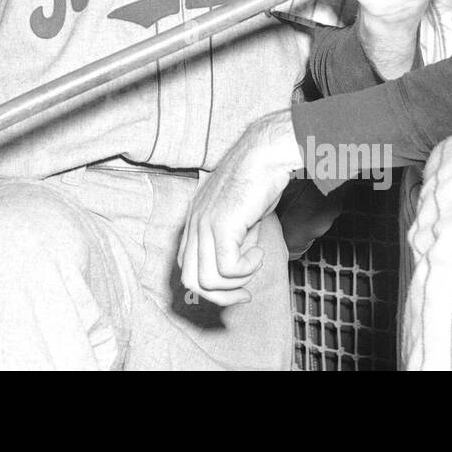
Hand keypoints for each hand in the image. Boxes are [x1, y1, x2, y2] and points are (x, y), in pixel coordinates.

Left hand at [179, 111, 300, 306]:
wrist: (264, 156)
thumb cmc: (258, 182)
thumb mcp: (241, 220)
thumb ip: (233, 243)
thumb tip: (238, 272)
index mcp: (194, 223)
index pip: (186, 268)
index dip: (211, 287)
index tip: (239, 290)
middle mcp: (193, 225)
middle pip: (190, 280)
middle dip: (220, 296)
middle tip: (245, 293)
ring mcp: (204, 224)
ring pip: (207, 280)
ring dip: (236, 283)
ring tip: (254, 264)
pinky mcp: (221, 225)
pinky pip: (228, 268)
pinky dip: (247, 269)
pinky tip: (259, 252)